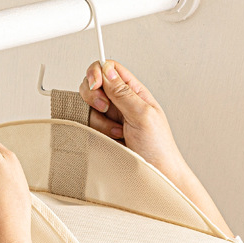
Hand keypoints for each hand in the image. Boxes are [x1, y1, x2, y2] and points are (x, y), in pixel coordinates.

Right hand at [80, 61, 231, 235]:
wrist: (155, 174)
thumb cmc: (158, 146)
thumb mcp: (143, 113)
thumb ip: (123, 91)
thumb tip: (107, 70)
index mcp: (133, 92)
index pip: (109, 68)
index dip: (97, 72)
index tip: (97, 85)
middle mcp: (119, 102)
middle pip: (92, 85)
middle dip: (93, 97)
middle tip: (105, 109)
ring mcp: (108, 119)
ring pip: (86, 107)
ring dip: (98, 120)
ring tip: (117, 132)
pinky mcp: (99, 133)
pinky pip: (85, 125)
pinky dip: (93, 131)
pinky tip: (110, 138)